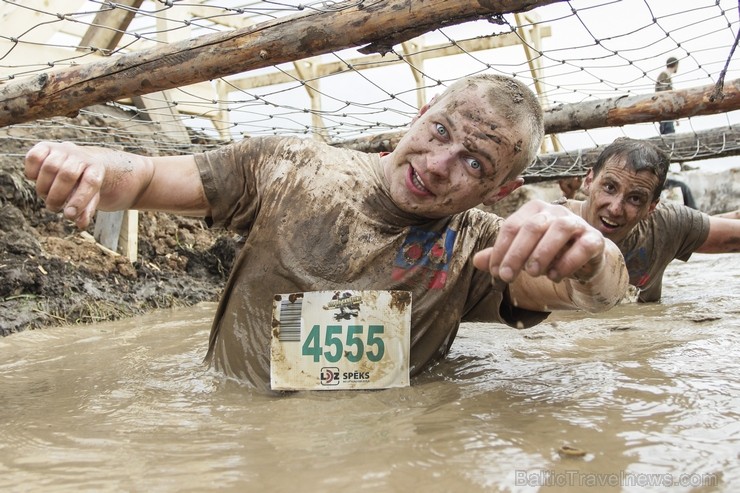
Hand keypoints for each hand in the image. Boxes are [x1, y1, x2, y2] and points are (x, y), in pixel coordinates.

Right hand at [25, 142, 113, 228]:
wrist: (83, 161)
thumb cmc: (85, 185)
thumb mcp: (91, 198)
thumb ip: (86, 210)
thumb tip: (80, 223)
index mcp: (96, 168)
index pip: (90, 182)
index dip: (79, 201)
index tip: (69, 215)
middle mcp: (81, 156)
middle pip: (67, 174)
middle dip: (57, 196)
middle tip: (54, 208)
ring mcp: (63, 149)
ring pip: (49, 167)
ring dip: (44, 187)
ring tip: (46, 197)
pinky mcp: (46, 146)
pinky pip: (34, 156)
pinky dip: (31, 171)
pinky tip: (35, 180)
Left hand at [473, 199, 605, 282]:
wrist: (584, 257)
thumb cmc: (548, 251)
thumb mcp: (522, 252)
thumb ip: (501, 255)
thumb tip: (476, 261)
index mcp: (534, 210)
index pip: (512, 225)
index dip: (501, 250)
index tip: (495, 272)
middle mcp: (555, 212)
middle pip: (533, 226)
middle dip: (517, 253)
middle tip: (507, 276)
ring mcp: (577, 222)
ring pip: (560, 229)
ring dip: (542, 253)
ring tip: (532, 274)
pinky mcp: (594, 238)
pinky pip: (584, 246)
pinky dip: (568, 262)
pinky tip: (555, 276)